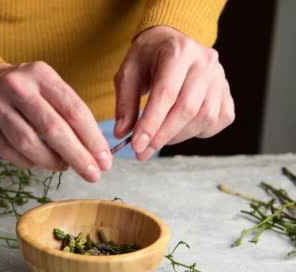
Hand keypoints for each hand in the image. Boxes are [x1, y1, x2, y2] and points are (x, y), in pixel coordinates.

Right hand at [0, 62, 111, 181]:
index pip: (74, 109)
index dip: (92, 138)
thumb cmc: (24, 90)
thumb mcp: (47, 86)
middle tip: (93, 174)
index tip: (105, 160)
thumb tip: (94, 151)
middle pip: (53, 128)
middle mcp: (18, 87)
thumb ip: (68, 112)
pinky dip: (28, 162)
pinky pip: (9, 152)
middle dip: (77, 156)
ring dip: (51, 162)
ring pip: (28, 143)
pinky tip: (39, 163)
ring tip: (65, 167)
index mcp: (42, 74)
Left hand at [114, 25, 234, 159]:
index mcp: (178, 52)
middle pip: (188, 108)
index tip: (137, 145)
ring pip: (205, 117)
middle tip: (143, 152)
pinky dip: (198, 132)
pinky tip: (178, 130)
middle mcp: (205, 62)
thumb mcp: (128, 73)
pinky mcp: (226, 92)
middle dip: (163, 135)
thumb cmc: (147, 58)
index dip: (151, 123)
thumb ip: (125, 103)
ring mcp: (220, 77)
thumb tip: (122, 133)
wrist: (170, 42)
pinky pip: (219, 120)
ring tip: (157, 140)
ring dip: (178, 136)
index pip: (166, 94)